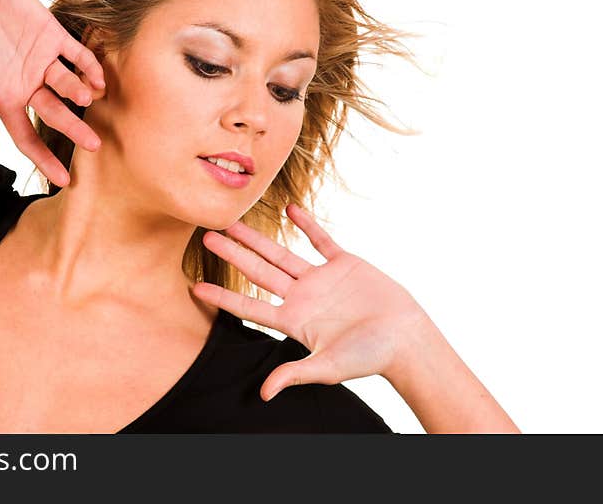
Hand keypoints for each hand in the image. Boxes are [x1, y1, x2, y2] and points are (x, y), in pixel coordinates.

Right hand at [0, 0, 106, 186]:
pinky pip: (78, 55)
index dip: (44, 160)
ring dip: (79, 93)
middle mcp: (29, 84)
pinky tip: (98, 81)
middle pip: (56, 114)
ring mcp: (43, 61)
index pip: (28, 137)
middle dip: (75, 130)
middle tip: (94, 145)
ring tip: (87, 101)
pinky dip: (89, 67)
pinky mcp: (54, 35)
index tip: (64, 180)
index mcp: (7, 99)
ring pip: (68, 84)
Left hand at [190, 203, 428, 400]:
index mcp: (294, 321)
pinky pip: (321, 239)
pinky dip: (307, 224)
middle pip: (259, 272)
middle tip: (207, 236)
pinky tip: (289, 208)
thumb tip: (264, 393)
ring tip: (234, 221)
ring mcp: (321, 279)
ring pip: (282, 253)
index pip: (250, 307)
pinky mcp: (344, 264)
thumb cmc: (369, 357)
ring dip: (258, 238)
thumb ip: (295, 373)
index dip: (223, 297)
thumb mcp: (328, 366)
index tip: (196, 286)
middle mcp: (302, 297)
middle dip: (233, 254)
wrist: (406, 339)